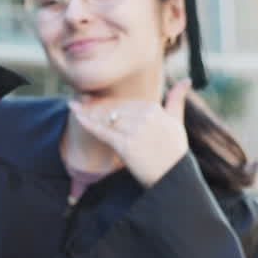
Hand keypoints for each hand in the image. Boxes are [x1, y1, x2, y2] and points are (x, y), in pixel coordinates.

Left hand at [67, 79, 191, 187]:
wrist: (174, 177)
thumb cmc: (173, 151)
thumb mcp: (177, 122)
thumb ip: (176, 100)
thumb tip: (186, 80)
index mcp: (154, 109)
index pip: (124, 102)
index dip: (105, 101)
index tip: (88, 97)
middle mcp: (145, 117)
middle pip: (112, 108)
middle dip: (93, 105)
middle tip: (75, 102)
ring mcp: (135, 130)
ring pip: (106, 118)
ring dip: (87, 112)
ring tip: (72, 106)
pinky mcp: (127, 145)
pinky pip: (103, 131)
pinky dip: (89, 123)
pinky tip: (77, 116)